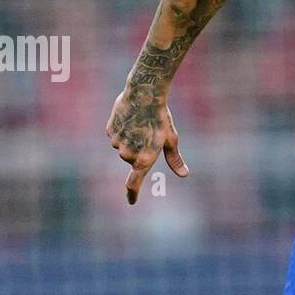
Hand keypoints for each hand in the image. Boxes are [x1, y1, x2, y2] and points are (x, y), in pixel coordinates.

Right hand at [105, 87, 189, 204]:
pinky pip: (116, 135)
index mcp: (143, 160)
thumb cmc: (161, 117)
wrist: (144, 93)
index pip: (134, 183)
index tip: (132, 201)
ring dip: (131, 139)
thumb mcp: (171, 139)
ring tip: (140, 123)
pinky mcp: (110, 131)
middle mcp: (128, 155)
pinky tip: (130, 117)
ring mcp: (117, 143)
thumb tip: (184, 174)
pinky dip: (123, 129)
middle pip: (132, 160)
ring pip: (123, 147)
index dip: (132, 193)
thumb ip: (175, 159)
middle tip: (149, 133)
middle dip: (140, 150)